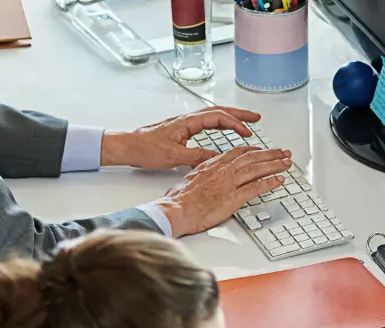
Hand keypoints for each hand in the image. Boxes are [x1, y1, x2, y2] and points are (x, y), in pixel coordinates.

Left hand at [102, 107, 262, 169]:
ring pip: (214, 115)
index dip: (235, 124)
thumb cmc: (145, 149)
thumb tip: (216, 158)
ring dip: (231, 117)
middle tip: (256, 119)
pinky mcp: (183, 129)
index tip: (247, 133)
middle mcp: (188, 119)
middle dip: (240, 114)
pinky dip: (220, 123)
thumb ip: (196, 156)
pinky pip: (207, 122)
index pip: (218, 117)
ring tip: (246, 123)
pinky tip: (224, 129)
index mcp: (188, 122)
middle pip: (220, 111)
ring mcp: (186, 123)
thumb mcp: (173, 156)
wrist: (129, 146)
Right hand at [155, 146, 291, 236]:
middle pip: (252, 157)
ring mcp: (230, 183)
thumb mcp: (191, 179)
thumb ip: (204, 175)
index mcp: (213, 164)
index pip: (237, 152)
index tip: (261, 150)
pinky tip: (279, 180)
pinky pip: (256, 187)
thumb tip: (208, 179)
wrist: (177, 209)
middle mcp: (223, 170)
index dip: (253, 150)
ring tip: (287, 163)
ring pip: (257, 169)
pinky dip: (270, 182)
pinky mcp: (234, 197)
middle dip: (270, 154)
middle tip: (283, 152)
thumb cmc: (179, 199)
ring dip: (275, 165)